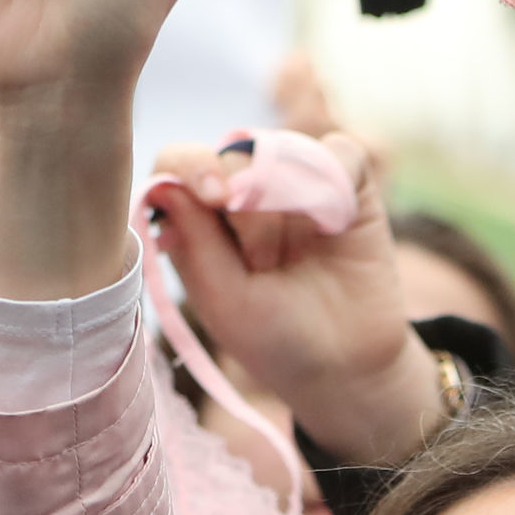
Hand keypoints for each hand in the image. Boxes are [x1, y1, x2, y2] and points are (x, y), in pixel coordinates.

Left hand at [145, 132, 440, 463]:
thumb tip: (166, 183)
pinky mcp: (347, 186)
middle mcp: (244, 194)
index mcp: (200, 219)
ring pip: (283, 149)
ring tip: (298, 256)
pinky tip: (337, 222)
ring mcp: (296, 186)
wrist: (348, 365)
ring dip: (290, 199)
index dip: (191, 166)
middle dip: (247, 208)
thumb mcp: (226, 302)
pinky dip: (338, 175)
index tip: (215, 197)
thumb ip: (196, 242)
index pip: (178, 164)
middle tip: (262, 265)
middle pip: (231, 154)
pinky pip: (340, 151)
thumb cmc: (274, 338)